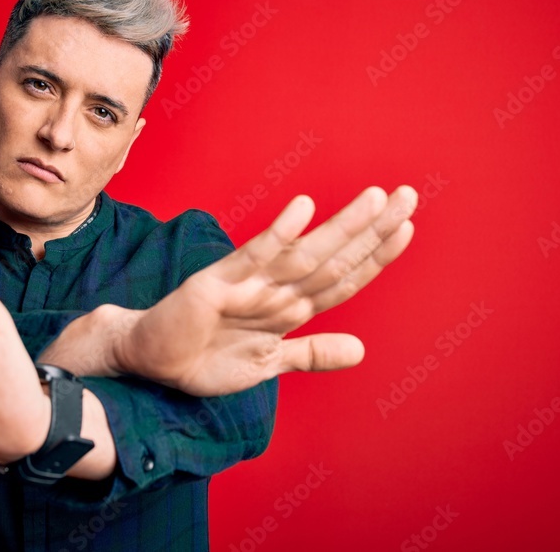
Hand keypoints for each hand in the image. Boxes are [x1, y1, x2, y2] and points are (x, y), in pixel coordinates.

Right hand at [113, 186, 417, 395]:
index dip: (376, 255)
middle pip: (334, 257)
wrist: (151, 360)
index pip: (343, 277)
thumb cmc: (206, 356)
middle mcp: (275, 289)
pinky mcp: (216, 283)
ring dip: (342, 227)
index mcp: (289, 307)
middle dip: (373, 229)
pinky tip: (303, 209)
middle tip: (408, 195)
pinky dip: (278, 235)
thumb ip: (312, 353)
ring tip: (376, 199)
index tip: (406, 227)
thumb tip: (361, 350)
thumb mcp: (268, 364)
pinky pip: (252, 257)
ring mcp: (247, 284)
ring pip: (305, 254)